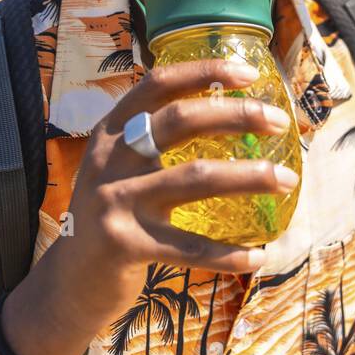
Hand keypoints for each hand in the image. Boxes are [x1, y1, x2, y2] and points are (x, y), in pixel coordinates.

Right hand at [46, 58, 295, 318]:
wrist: (67, 283)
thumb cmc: (113, 217)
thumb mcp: (122, 169)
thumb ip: (156, 142)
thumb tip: (233, 117)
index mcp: (111, 132)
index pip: (157, 84)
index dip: (204, 71)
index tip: (250, 73)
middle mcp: (109, 159)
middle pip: (181, 120)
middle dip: (237, 115)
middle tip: (280, 121)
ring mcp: (115, 200)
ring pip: (195, 178)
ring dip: (250, 177)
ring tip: (288, 179)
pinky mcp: (124, 244)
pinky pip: (189, 247)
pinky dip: (228, 253)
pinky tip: (259, 255)